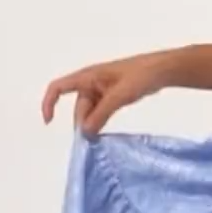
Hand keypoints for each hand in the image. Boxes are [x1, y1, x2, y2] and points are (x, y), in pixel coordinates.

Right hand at [41, 51, 171, 133]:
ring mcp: (102, 89)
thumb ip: (101, 113)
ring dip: (92, 124)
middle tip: (90, 141)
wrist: (162, 71)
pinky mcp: (112, 95)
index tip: (49, 122)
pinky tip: (104, 133)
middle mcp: (91, 82)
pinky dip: (100, 121)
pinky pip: (100, 111)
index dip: (49, 103)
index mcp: (87, 77)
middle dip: (81, 123)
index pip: (58, 87)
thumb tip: (85, 132)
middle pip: (78, 106)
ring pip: (90, 111)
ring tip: (97, 140)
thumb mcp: (119, 96)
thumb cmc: (140, 75)